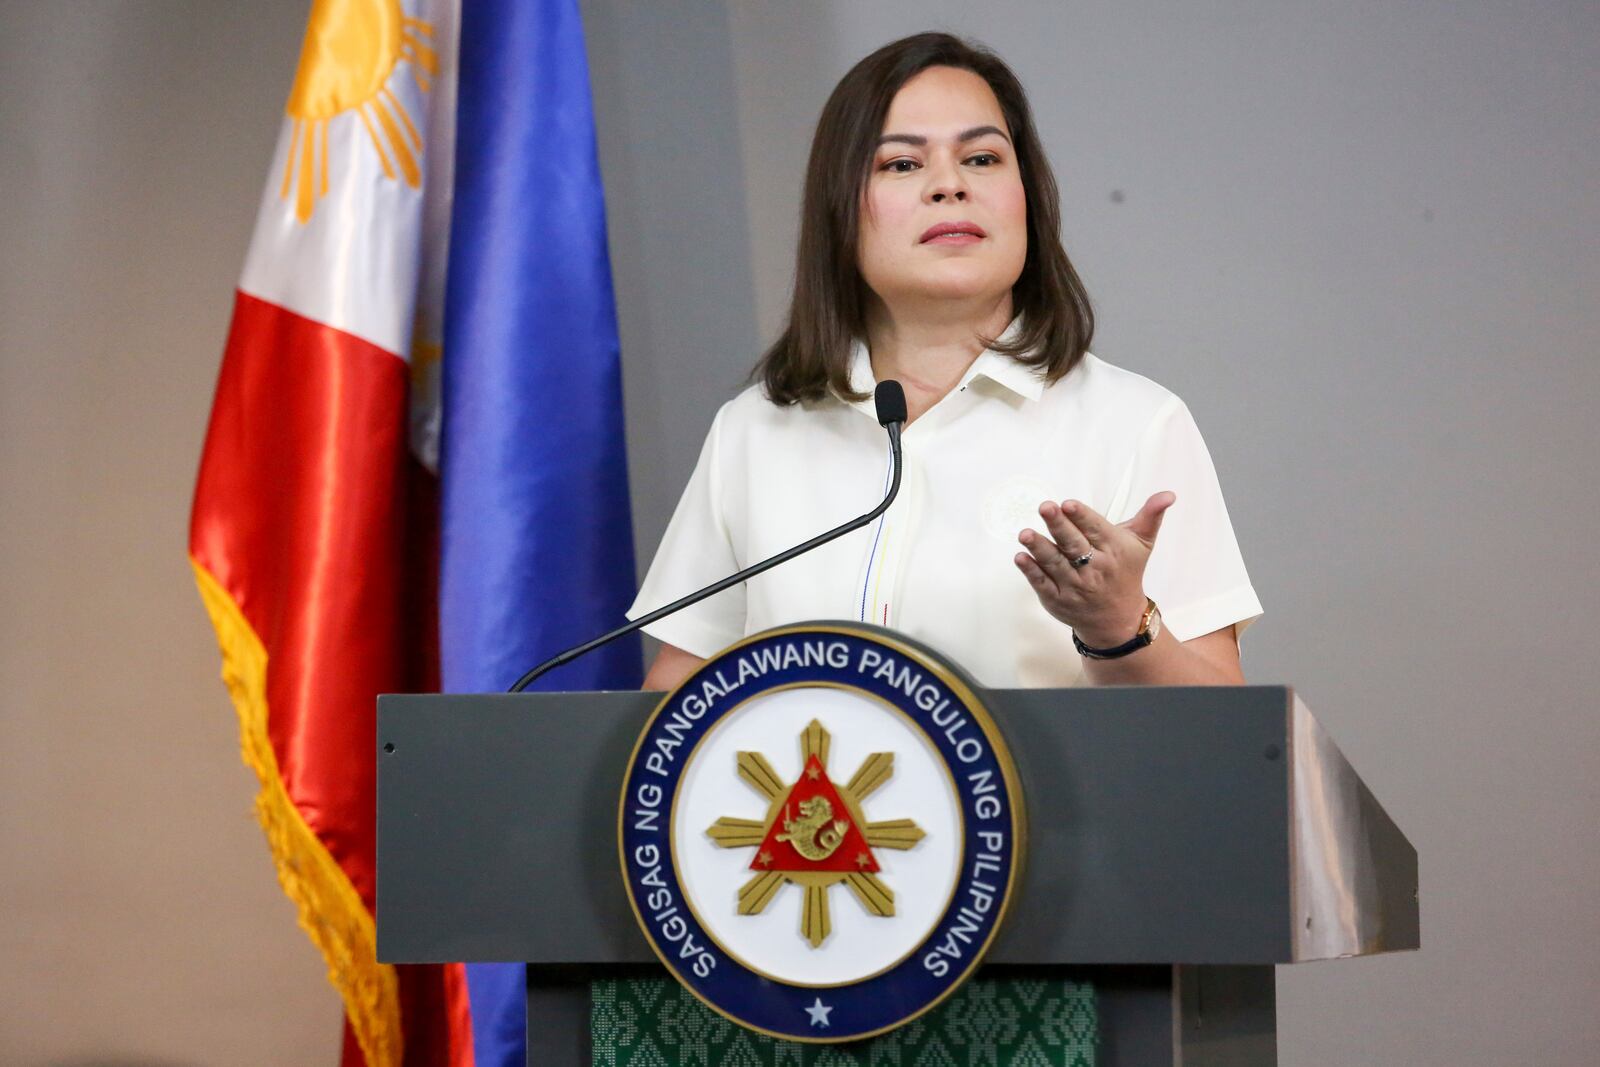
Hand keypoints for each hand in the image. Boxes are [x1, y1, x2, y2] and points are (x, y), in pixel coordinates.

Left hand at [1013, 492, 1174, 647]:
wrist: (1118, 619)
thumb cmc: (1126, 573)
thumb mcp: (1142, 544)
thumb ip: (1150, 516)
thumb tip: (1167, 494)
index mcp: (1113, 550)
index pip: (1095, 529)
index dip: (1082, 516)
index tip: (1068, 504)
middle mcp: (1094, 568)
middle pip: (1073, 544)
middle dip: (1059, 525)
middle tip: (1045, 508)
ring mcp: (1074, 585)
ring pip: (1055, 563)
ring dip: (1039, 547)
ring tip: (1025, 533)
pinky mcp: (1058, 599)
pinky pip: (1042, 584)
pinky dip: (1031, 571)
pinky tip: (1021, 557)